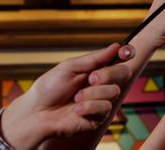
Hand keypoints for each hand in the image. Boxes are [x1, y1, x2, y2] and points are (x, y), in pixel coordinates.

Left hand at [0, 43, 134, 149]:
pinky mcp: (99, 117)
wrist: (37, 112)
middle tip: (91, 78)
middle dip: (108, 74)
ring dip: (92, 93)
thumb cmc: (49, 88)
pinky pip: (105, 108)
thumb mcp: (70, 67)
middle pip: (123, 73)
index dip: (127, 53)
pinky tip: (76, 110)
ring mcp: (102, 100)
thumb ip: (94, 58)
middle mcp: (102, 84)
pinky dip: (89, 107)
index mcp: (96, 69)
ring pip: (114, 91)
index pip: (119, 59)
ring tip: (76, 98)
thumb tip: (115, 46)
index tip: (125, 52)